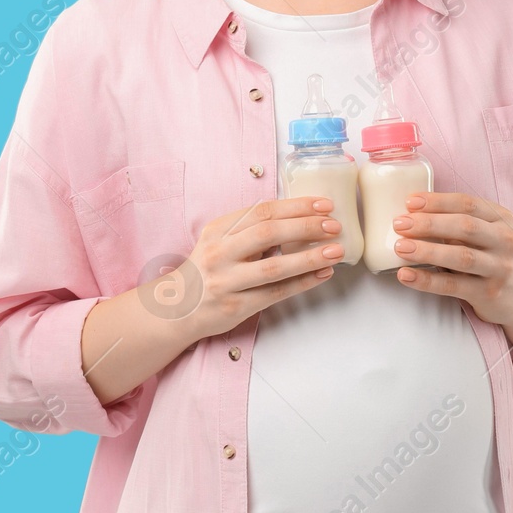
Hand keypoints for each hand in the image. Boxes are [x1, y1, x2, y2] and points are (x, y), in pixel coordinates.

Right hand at [152, 196, 344, 341]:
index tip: (324, 204)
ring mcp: (226, 281)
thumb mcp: (220, 241)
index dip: (296, 206)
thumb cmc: (209, 270)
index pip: (262, 211)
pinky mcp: (236, 306)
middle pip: (268, 233)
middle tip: (334, 226)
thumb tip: (300, 218)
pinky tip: (322, 274)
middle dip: (306, 227)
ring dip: (309, 257)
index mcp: (218, 230)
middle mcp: (219, 252)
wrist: (176, 308)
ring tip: (336, 251)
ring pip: (274, 267)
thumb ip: (251, 230)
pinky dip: (302, 283)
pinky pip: (275, 293)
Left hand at [389, 191, 512, 337]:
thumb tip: (411, 213)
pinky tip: (406, 275)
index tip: (410, 202)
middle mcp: (505, 240)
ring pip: (461, 257)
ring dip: (427, 251)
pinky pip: (453, 286)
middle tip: (400, 224)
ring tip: (400, 248)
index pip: (468, 203)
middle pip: (465, 227)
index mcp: (501, 218)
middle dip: (429, 223)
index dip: (437, 201)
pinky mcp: (489, 293)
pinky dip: (427, 281)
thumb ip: (456, 222)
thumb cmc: (488, 257)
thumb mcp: (483, 233)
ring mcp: (499, 268)